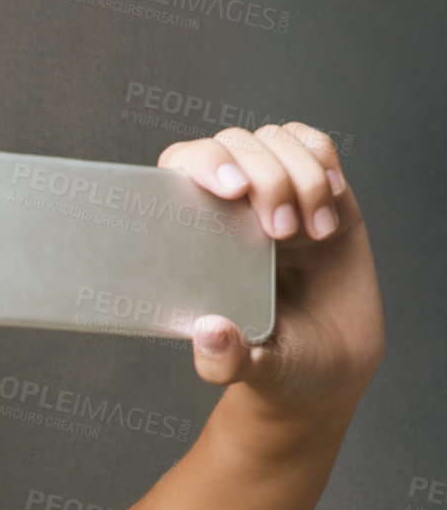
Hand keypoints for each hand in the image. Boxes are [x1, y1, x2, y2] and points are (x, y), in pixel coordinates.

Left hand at [158, 122, 384, 422]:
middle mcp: (227, 210)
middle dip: (264, 177)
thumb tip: (208, 333)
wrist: (331, 365)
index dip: (200, 163)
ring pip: (274, 140)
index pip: (179, 169)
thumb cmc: (278, 363)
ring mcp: (273, 196)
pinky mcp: (319, 194)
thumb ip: (225, 360)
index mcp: (194, 240)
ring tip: (313, 233)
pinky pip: (316, 147)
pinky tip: (331, 209)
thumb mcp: (252, 369)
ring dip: (299, 176)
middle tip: (281, 233)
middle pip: (231, 144)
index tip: (230, 190)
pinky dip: (325, 166)